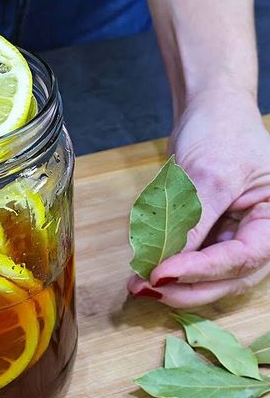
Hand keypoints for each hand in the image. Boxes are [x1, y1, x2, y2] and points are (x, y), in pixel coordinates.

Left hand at [128, 89, 269, 306]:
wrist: (210, 110)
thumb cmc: (223, 131)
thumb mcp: (211, 173)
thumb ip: (194, 220)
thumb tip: (167, 263)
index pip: (243, 258)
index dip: (201, 270)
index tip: (162, 273)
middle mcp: (260, 234)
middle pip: (229, 277)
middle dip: (187, 286)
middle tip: (147, 287)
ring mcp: (234, 235)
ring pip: (209, 274)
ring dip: (175, 280)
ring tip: (140, 280)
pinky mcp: (211, 232)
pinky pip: (191, 256)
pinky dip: (169, 261)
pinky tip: (145, 261)